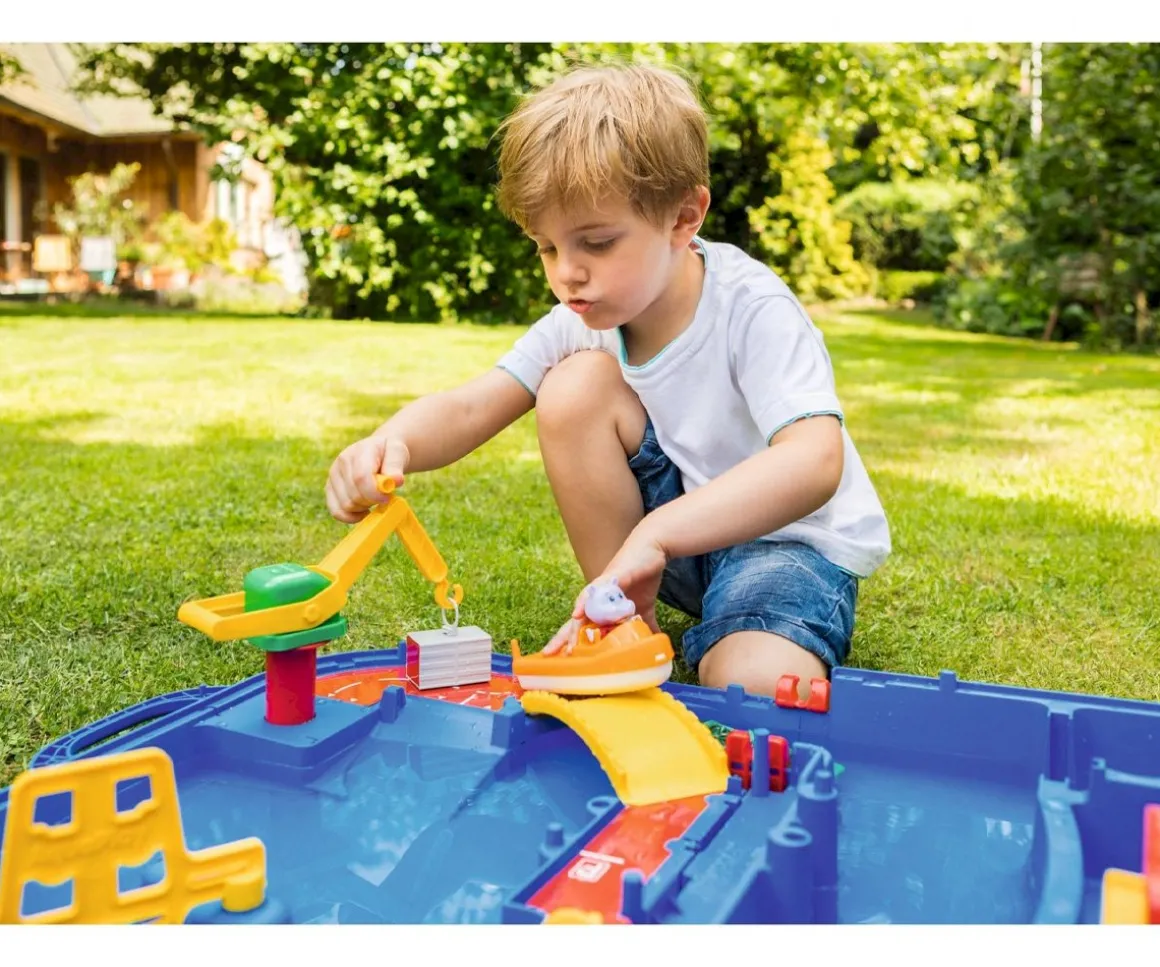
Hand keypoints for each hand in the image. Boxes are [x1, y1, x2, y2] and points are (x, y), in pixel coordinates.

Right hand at [325, 434, 409, 522]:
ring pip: (345, 506)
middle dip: (372, 501)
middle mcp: (341, 463)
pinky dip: (351, 517)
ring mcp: (333, 476)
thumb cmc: (390, 452)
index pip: (361, 478)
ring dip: (364, 508)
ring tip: (374, 498)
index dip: (374, 493)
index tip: (387, 498)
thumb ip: (396, 466)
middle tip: (384, 496)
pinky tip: (364, 512)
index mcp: (359, 451)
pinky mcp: (330, 488)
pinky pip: (336, 511)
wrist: (381, 450)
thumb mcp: (398, 452)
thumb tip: (395, 481)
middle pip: (354, 495)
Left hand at [541, 528, 667, 655]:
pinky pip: (595, 590)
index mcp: (603, 606)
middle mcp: (597, 597)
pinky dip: (586, 601)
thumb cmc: (644, 576)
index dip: (571, 642)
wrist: (653, 549)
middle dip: (562, 638)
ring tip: (569, 646)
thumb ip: (644, 624)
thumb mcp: (644, 608)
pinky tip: (578, 613)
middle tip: (550, 655)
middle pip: (575, 621)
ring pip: (583, 609)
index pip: (583, 628)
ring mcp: (602, 587)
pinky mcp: (612, 577)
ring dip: (574, 628)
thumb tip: (653, 641)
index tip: (560, 660)